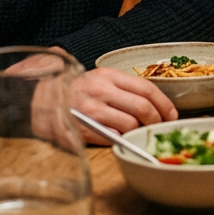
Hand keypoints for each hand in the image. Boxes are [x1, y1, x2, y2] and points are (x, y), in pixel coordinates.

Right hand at [13, 48, 175, 146]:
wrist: (41, 99)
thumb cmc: (77, 91)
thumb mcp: (100, 80)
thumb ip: (125, 88)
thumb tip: (156, 106)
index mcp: (108, 76)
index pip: (147, 88)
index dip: (164, 104)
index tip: (171, 114)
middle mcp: (100, 91)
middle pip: (143, 107)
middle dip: (157, 120)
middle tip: (160, 126)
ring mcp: (91, 111)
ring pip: (131, 124)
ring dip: (140, 131)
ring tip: (140, 133)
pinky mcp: (83, 129)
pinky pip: (114, 137)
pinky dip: (123, 139)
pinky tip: (122, 137)